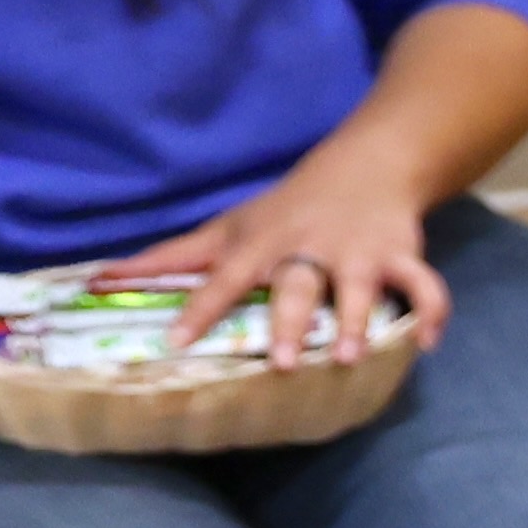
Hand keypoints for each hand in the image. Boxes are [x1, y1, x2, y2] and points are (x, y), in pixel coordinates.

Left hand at [117, 130, 451, 364]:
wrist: (365, 166)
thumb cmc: (285, 210)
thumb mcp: (226, 228)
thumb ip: (169, 260)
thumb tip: (98, 280)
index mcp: (262, 244)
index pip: (225, 277)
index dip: (202, 309)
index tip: (177, 342)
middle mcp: (310, 248)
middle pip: (300, 285)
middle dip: (293, 321)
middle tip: (283, 361)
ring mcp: (360, 253)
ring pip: (362, 287)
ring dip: (359, 322)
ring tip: (350, 358)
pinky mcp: (401, 255)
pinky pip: (423, 285)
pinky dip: (430, 313)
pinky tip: (424, 345)